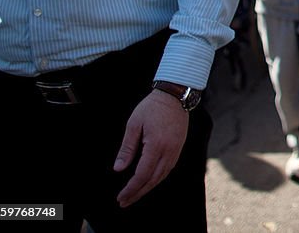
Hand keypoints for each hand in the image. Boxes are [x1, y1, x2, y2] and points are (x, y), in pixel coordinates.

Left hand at [113, 91, 188, 206]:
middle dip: (138, 192)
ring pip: (162, 176)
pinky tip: (150, 180)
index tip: (121, 197)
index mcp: (156, 146)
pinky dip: (158, 178)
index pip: (142, 174)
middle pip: (153, 179)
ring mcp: (176, 150)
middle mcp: (168, 151)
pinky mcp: (179, 147)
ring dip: (148, 187)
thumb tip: (119, 169)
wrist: (174, 96)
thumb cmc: (152, 107)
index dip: (131, 188)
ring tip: (135, 194)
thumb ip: (127, 148)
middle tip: (124, 202)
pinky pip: (168, 168)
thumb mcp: (134, 125)